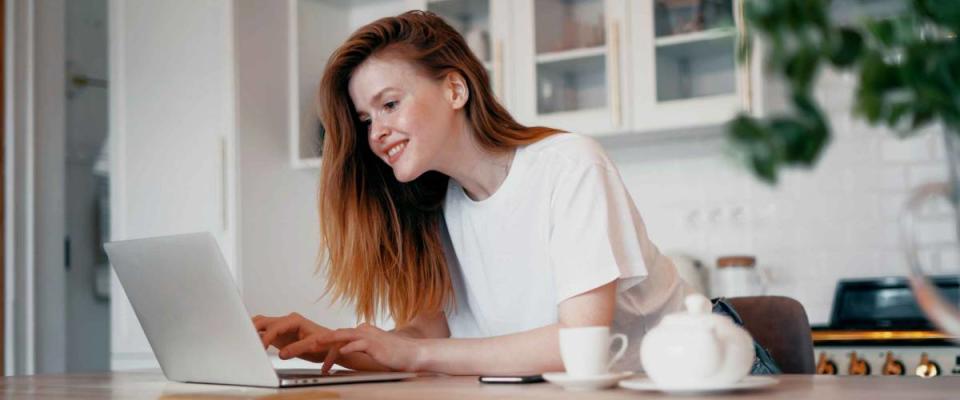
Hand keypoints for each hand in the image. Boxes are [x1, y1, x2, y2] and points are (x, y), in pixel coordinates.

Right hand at [252, 312, 331, 363]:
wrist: (332, 346)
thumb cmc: (325, 343)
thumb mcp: (313, 346)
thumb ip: (297, 348)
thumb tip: (282, 354)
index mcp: (295, 320)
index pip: (275, 326)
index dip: (267, 336)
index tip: (261, 346)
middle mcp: (287, 321)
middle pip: (264, 321)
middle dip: (253, 328)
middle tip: (245, 340)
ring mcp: (282, 327)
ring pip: (262, 324)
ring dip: (252, 330)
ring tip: (244, 340)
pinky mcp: (279, 335)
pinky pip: (263, 332)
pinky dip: (256, 336)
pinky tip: (250, 343)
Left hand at [281, 322, 424, 371]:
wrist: (415, 354)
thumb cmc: (394, 356)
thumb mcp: (370, 352)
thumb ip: (356, 350)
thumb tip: (342, 353)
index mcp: (359, 332)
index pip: (332, 337)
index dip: (315, 344)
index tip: (299, 351)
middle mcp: (361, 331)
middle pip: (330, 334)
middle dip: (308, 342)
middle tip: (289, 350)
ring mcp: (367, 336)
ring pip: (339, 337)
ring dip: (320, 344)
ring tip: (305, 349)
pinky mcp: (374, 344)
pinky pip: (356, 345)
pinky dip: (344, 350)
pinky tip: (334, 358)